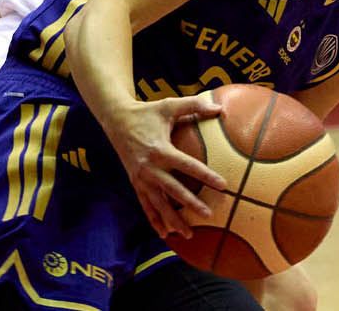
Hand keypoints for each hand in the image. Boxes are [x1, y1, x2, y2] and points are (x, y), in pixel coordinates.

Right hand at [100, 96, 225, 239]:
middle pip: (173, 190)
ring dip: (172, 219)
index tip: (223, 184)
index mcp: (160, 150)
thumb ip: (194, 105)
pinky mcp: (135, 183)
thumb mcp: (168, 105)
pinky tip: (164, 234)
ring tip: (188, 234)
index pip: (187, 165)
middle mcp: (149, 168)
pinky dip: (154, 220)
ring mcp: (141, 178)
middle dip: (191, 203)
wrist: (115, 120)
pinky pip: (145, 205)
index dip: (205, 175)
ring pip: (158, 203)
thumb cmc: (146, 112)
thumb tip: (219, 107)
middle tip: (208, 214)